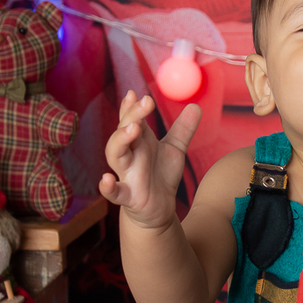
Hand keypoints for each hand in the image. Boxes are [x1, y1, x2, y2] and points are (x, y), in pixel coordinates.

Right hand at [100, 90, 201, 228]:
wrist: (160, 209)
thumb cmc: (161, 176)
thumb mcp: (175, 151)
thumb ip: (183, 130)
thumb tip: (195, 106)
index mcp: (139, 141)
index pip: (131, 118)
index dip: (131, 106)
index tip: (134, 92)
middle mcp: (129, 155)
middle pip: (123, 131)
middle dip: (131, 115)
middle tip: (145, 103)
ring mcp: (126, 174)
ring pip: (114, 155)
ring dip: (120, 140)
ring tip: (132, 129)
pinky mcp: (128, 197)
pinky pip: (113, 193)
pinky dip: (107, 187)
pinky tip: (106, 179)